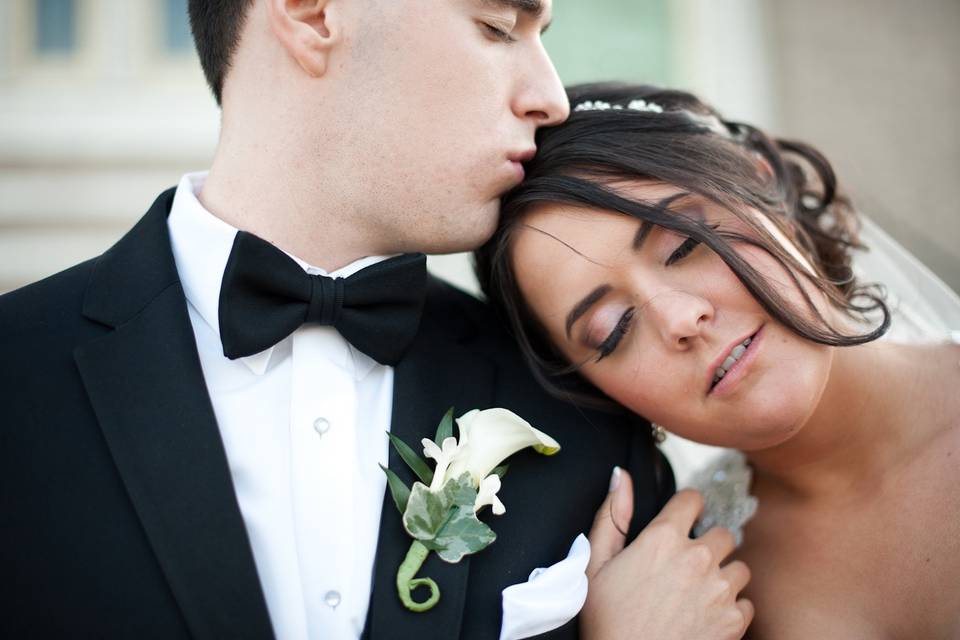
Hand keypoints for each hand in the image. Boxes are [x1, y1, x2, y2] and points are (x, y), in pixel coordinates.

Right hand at [580, 468, 752, 639]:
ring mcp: (720, 590)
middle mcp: (697, 558)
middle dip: (708, 544)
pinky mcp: (735, 620)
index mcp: (663, 539)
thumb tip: (621, 476)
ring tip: (698, 593)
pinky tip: (706, 616)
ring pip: (739, 567)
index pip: (693, 499)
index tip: (682, 520)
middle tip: (687, 566)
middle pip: (723, 533)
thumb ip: (612, 516)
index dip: (687, 507)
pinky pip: (746, 603)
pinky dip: (731, 608)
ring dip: (723, 576)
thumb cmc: (607, 621)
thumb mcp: (596, 564)